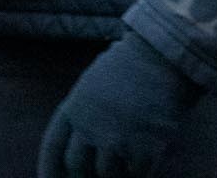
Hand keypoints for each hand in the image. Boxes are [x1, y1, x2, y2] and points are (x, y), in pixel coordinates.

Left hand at [39, 32, 201, 177]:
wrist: (166, 52)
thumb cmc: (134, 65)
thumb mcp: (96, 81)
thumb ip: (83, 111)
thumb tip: (78, 150)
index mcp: (75, 105)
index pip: (53, 147)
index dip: (50, 170)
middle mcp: (90, 123)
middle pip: (76, 166)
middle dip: (85, 175)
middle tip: (99, 174)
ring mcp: (116, 135)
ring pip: (106, 173)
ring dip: (117, 172)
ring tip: (129, 162)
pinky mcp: (143, 144)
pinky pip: (137, 171)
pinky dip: (141, 170)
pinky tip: (147, 160)